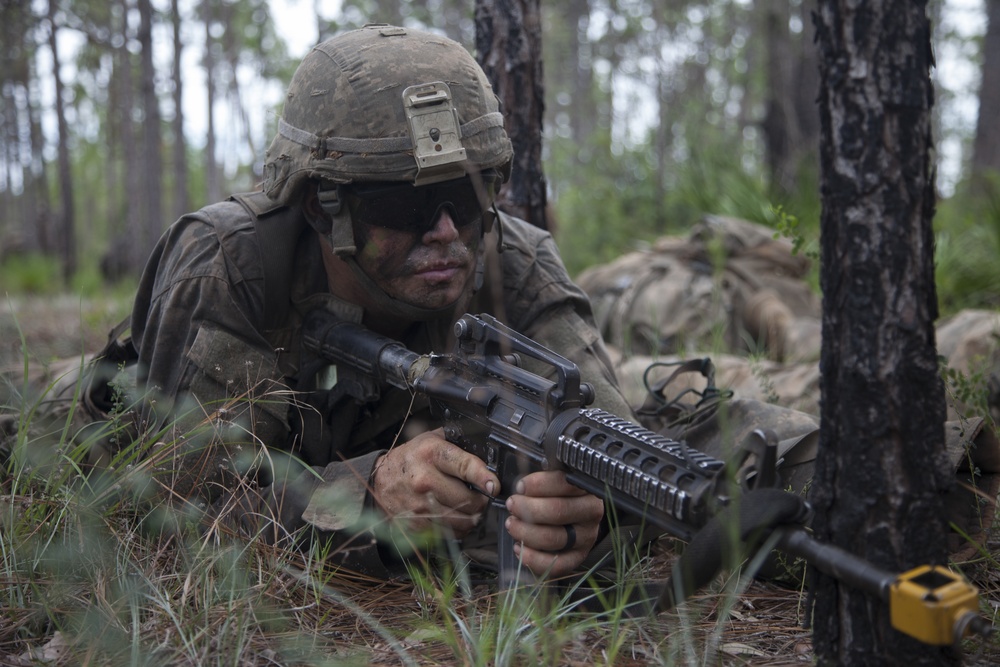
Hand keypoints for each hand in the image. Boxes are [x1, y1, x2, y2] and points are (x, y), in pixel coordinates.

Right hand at [371, 428, 499, 537]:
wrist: (379, 480)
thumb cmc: (411, 458)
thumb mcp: (431, 439)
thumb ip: (457, 442)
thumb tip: (488, 452)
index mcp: (431, 454)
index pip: (465, 466)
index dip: (484, 478)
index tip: (494, 486)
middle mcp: (424, 480)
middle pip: (469, 500)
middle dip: (481, 501)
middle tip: (481, 497)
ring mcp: (419, 506)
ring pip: (462, 521)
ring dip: (472, 518)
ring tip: (471, 509)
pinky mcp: (416, 525)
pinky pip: (450, 534)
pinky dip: (459, 529)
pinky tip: (456, 519)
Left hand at [504, 471, 603, 577]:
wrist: (567, 518)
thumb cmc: (551, 494)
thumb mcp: (546, 479)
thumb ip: (533, 476)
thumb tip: (504, 484)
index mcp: (585, 487)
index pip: (564, 483)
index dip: (538, 485)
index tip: (520, 487)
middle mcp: (591, 511)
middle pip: (558, 511)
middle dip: (528, 508)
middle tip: (512, 505)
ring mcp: (586, 536)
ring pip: (554, 538)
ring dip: (525, 532)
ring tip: (512, 524)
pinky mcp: (578, 557)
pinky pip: (556, 564)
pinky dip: (533, 558)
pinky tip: (518, 548)